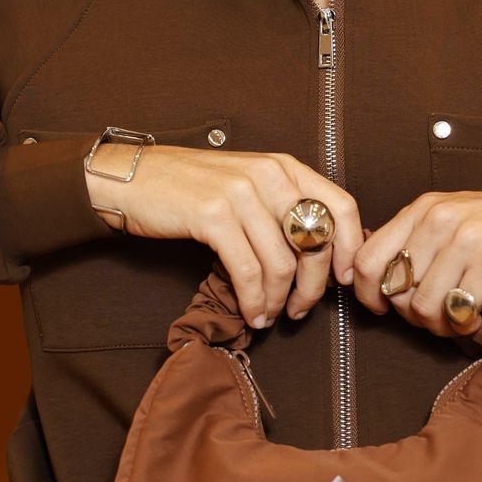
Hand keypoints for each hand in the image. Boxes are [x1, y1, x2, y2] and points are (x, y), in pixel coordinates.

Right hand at [83, 145, 362, 329]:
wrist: (133, 178)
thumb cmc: (190, 188)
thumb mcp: (247, 185)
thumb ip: (283, 208)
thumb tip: (320, 253)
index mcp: (284, 166)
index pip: (341, 206)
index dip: (349, 248)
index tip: (342, 280)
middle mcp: (268, 175)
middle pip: (316, 242)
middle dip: (314, 287)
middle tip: (301, 310)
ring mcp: (240, 193)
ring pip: (283, 263)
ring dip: (281, 301)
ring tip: (272, 315)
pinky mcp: (212, 215)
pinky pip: (248, 271)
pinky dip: (255, 300)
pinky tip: (252, 313)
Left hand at [349, 178, 481, 338]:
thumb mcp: (463, 218)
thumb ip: (423, 239)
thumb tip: (381, 279)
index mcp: (425, 206)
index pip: (366, 259)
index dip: (367, 295)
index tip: (384, 310)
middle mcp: (439, 218)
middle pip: (391, 290)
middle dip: (408, 315)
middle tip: (437, 317)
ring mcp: (466, 238)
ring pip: (420, 306)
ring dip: (437, 326)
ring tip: (459, 319)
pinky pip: (455, 311)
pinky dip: (462, 326)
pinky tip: (477, 318)